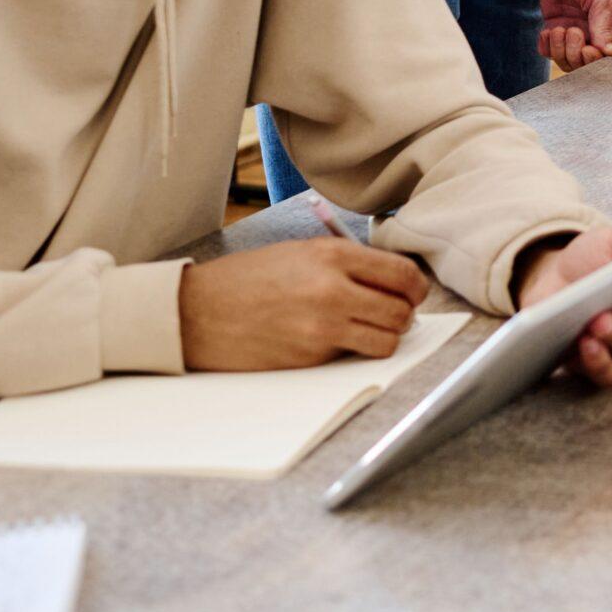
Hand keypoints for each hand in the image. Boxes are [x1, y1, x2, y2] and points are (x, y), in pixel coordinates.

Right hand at [179, 237, 429, 370]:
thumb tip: (392, 280)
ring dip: (386, 338)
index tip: (412, 293)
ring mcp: (322, 328)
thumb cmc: (247, 278)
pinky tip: (335, 341)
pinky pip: (353, 358)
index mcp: (334, 255)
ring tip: (370, 331)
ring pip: (387, 341)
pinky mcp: (309, 359)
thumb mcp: (301, 252)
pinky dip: (353, 352)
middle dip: (405, 316)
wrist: (195, 312)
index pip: (403, 274)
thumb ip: (348, 262)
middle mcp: (333, 290)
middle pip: (402, 311)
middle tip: (394, 316)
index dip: (416, 288)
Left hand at [539, 0, 611, 69]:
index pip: (610, 57)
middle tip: (572, 32)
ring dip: (559, 48)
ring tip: (558, 28)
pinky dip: (546, 45)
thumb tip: (608, 54)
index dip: (598, 60)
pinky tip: (547, 29)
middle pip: (586, 63)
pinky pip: (549, 48)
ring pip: (566, 58)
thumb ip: (603, 26)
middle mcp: (596, 30)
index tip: (589, 48)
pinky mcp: (555, 23)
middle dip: (576, 54)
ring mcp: (575, 28)